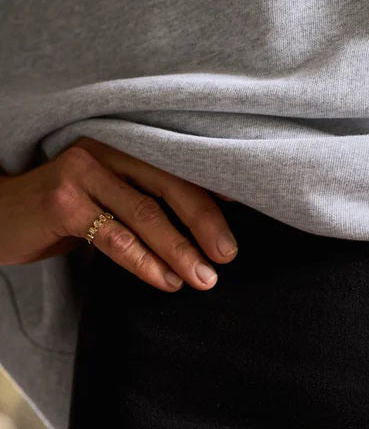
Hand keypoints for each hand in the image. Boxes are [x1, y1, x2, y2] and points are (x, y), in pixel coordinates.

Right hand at [0, 136, 238, 291]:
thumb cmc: (63, 214)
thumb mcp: (109, 201)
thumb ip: (148, 204)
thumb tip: (209, 231)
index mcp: (122, 147)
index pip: (177, 168)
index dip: (213, 191)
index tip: (245, 216)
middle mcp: (104, 151)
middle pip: (169, 186)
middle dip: (204, 224)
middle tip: (228, 256)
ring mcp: (82, 173)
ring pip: (146, 214)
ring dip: (180, 251)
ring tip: (204, 279)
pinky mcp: (63, 202)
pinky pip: (116, 237)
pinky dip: (145, 262)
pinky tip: (165, 281)